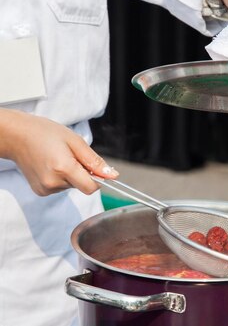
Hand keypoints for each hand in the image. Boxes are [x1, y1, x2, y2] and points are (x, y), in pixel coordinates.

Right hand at [0, 110, 117, 195]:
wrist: (17, 136)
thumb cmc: (45, 133)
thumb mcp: (74, 141)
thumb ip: (94, 161)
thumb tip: (113, 175)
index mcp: (63, 168)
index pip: (91, 187)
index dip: (97, 179)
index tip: (94, 168)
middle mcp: (53, 182)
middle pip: (81, 186)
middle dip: (82, 172)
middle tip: (70, 155)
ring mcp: (45, 189)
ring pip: (71, 186)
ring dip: (70, 174)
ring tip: (57, 158)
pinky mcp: (41, 191)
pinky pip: (60, 187)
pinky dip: (60, 178)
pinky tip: (50, 165)